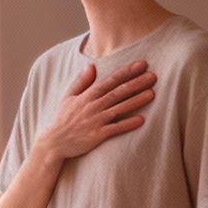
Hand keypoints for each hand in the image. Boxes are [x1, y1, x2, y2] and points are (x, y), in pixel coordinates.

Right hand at [40, 61, 156, 161]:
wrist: (54, 142)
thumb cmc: (63, 119)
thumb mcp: (68, 97)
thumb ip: (81, 82)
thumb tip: (91, 66)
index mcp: (88, 96)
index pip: (110, 81)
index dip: (126, 72)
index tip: (141, 65)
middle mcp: (93, 106)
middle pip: (118, 92)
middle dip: (136, 83)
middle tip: (153, 76)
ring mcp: (96, 121)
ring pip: (119, 108)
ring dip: (136, 101)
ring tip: (152, 94)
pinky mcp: (97, 135)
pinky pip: (115, 129)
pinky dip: (127, 124)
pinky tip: (141, 120)